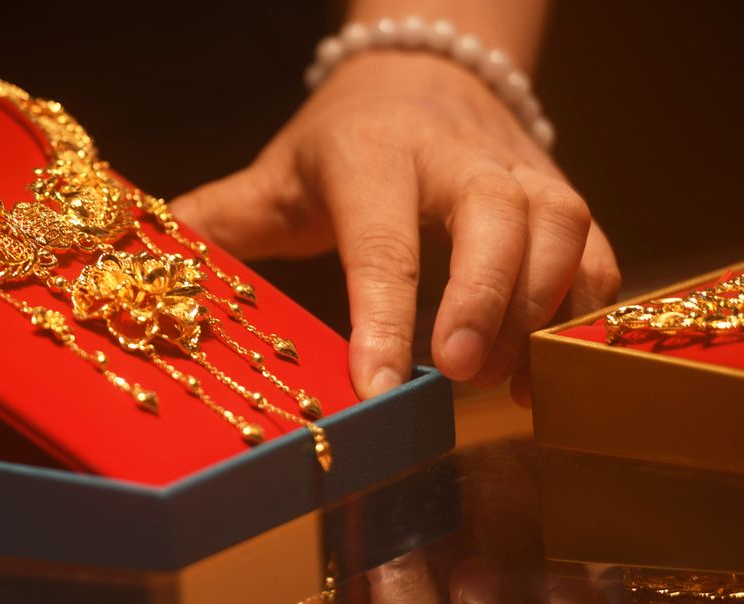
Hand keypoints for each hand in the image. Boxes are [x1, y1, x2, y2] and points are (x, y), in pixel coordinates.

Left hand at [171, 52, 620, 401]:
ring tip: (498, 382)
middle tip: (456, 372)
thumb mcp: (275, 175)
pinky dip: (578, 312)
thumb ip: (222, 222)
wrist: (420, 75)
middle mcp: (454, 157)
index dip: (380, 316)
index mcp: (371, 156)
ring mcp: (517, 171)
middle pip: (495, 215)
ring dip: (537, 310)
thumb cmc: (338, 142)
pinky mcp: (558, 192)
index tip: (376, 389)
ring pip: (559, 227)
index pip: (379, 238)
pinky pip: (596, 249)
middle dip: (485, 296)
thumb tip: (147, 270)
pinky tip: (538, 371)